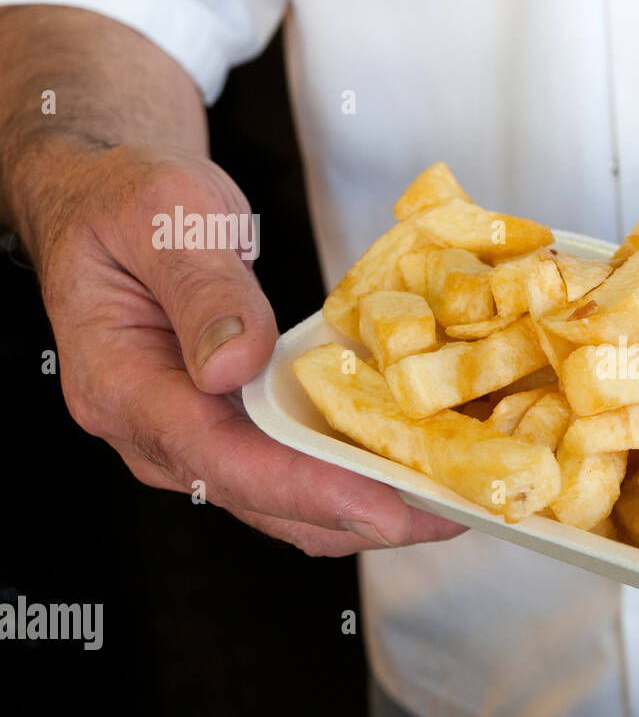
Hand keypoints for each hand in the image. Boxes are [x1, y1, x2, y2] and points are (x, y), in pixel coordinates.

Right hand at [36, 144, 463, 554]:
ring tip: (449, 503)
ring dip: (365, 510)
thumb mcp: (164, 217)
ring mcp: (190, 441)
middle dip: (359, 515)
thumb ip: (203, 290)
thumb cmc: (129, 201)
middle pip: (262, 498)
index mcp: (123, 385)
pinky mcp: (226, 432)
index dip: (307, 488)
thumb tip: (235, 364)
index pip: (219, 458)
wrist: (111, 203)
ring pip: (283, 503)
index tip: (382, 508)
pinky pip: (291, 474)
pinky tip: (413, 471)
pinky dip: (352, 480)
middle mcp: (153, 434)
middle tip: (449, 514)